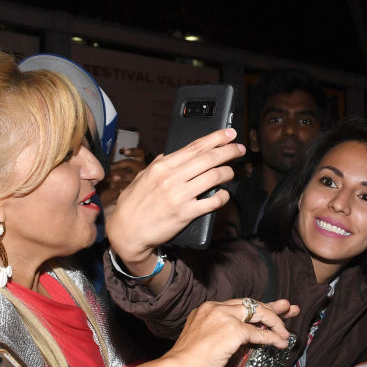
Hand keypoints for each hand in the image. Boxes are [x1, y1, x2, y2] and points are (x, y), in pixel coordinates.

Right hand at [105, 129, 242, 272]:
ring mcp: (180, 195)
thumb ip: (157, 165)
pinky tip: (224, 194)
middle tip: (240, 149)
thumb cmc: (132, 205)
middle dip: (229, 151)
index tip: (229, 134)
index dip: (216, 138)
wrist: (127, 232)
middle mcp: (172, 178)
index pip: (195, 147)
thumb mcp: (141, 178)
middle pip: (208, 158)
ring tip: (231, 172)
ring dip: (227, 173)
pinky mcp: (186, 213)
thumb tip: (167, 155)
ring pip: (214, 177)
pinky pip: (212, 202)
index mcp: (162, 166)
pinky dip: (222, 196)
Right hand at [135, 298, 299, 366]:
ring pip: (259, 312)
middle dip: (273, 307)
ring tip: (286, 331)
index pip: (239, 306)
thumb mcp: (213, 365)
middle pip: (251, 304)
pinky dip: (272, 338)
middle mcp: (216, 309)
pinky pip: (259, 333)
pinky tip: (280, 342)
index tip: (272, 309)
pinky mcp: (233, 329)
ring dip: (276, 321)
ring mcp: (225, 317)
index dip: (258, 308)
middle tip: (289, 308)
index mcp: (209, 311)